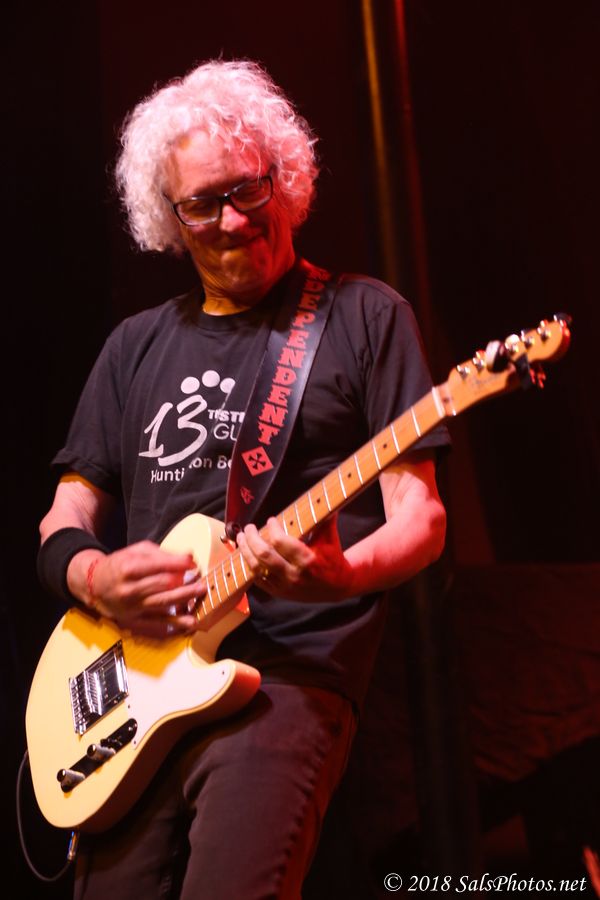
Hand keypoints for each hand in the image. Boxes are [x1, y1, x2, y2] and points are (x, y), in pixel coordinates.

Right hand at [70, 541, 205, 636]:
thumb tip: (188, 557)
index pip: (159, 567)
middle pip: (162, 587)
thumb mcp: (136, 551)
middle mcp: (129, 590)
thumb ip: (162, 554)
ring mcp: (131, 607)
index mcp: (129, 568)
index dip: (179, 565)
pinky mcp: (132, 621)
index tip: (193, 564)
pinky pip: (155, 625)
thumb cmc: (120, 564)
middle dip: (185, 585)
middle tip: (201, 583)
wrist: (94, 585)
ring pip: (162, 606)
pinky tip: (188, 624)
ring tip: (199, 599)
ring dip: (183, 602)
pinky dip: (172, 625)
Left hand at [236, 516, 354, 602]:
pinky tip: (246, 554)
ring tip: (241, 538)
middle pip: (264, 555)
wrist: (337, 587)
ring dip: (245, 551)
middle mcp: (294, 574)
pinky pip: (257, 580)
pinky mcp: (279, 593)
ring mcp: (284, 585)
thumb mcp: (330, 538)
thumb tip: (324, 495)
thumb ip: (325, 518)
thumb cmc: (333, 558)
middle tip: (249, 527)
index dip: (272, 528)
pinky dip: (249, 566)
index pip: (280, 541)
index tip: (271, 520)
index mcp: (307, 559)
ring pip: (256, 568)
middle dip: (252, 538)